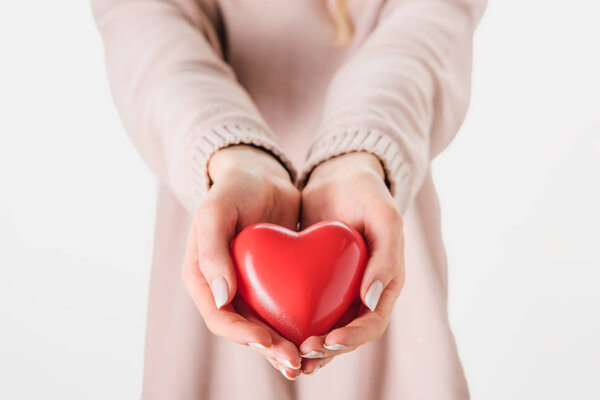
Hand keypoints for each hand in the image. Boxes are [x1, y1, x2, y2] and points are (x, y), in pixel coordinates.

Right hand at [182, 144, 303, 379]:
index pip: (219, 318)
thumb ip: (212, 251)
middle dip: (269, 349)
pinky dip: (298, 325)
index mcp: (203, 278)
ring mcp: (249, 288)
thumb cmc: (233, 189)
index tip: (269, 341)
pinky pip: (284, 309)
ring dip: (285, 346)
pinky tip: (320, 335)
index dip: (243, 335)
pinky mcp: (273, 283)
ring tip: (309, 360)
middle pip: (244, 330)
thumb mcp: (215, 212)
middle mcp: (224, 289)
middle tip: (295, 361)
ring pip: (265, 326)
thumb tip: (222, 298)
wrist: (262, 175)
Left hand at [297, 151, 405, 374]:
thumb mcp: (385, 217)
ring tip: (286, 357)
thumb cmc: (367, 193)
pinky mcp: (315, 282)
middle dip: (326, 350)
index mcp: (385, 283)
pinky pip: (305, 309)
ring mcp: (339, 289)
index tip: (327, 341)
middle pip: (347, 334)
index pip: (372, 322)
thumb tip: (370, 300)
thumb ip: (386, 256)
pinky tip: (272, 331)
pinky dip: (293, 324)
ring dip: (308, 346)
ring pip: (325, 328)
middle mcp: (363, 293)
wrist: (338, 176)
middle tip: (300, 356)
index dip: (352, 338)